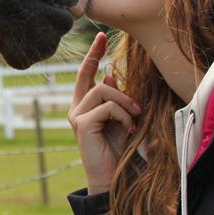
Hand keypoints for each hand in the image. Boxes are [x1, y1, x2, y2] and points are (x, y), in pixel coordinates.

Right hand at [68, 32, 140, 194]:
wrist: (111, 178)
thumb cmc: (117, 150)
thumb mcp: (120, 119)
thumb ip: (114, 99)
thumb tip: (111, 76)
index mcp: (84, 105)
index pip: (85, 74)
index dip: (92, 54)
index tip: (100, 36)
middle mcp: (76, 108)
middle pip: (95, 80)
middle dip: (119, 89)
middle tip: (137, 108)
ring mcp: (77, 116)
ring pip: (104, 91)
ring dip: (125, 104)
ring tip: (134, 121)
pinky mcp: (83, 124)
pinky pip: (108, 107)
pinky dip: (124, 116)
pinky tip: (128, 130)